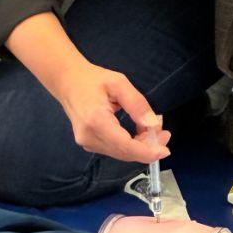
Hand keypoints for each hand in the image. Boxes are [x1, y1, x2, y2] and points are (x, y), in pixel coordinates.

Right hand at [54, 62, 170, 162]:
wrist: (67, 82)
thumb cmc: (92, 79)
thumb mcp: (119, 83)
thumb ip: (137, 104)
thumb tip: (152, 124)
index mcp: (96, 121)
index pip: (125, 146)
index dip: (147, 151)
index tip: (165, 150)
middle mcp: (90, 137)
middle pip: (126, 152)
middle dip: (148, 146)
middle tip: (164, 132)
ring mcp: (87, 143)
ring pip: (122, 153)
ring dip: (141, 145)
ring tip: (152, 128)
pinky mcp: (89, 144)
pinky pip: (115, 150)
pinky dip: (131, 144)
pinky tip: (139, 132)